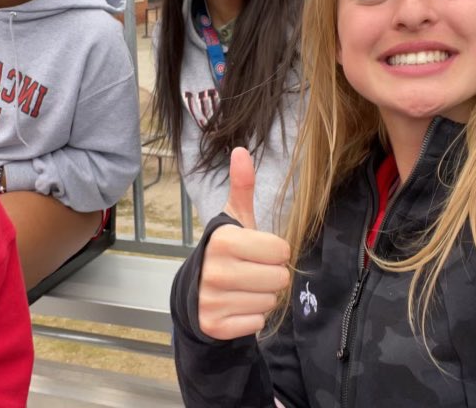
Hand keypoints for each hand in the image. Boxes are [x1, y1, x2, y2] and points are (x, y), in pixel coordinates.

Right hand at [197, 147, 291, 339]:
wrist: (194, 292)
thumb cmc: (225, 252)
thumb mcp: (233, 220)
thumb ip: (242, 187)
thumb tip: (241, 150)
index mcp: (223, 239)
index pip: (281, 250)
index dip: (274, 252)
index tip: (257, 252)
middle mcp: (215, 269)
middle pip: (279, 279)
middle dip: (271, 276)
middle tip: (252, 272)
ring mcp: (211, 299)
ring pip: (270, 302)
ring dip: (262, 297)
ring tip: (244, 288)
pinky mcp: (213, 324)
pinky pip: (257, 323)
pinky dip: (251, 317)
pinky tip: (236, 306)